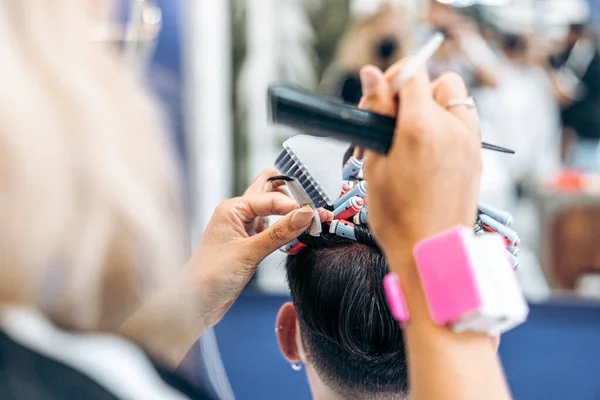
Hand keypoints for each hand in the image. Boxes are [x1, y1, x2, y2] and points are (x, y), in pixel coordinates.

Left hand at [186, 169, 330, 327]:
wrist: (195, 303)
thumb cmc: (209, 276)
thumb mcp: (248, 253)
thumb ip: (279, 233)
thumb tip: (304, 214)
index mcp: (232, 208)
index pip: (271, 196)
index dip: (293, 204)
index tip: (313, 214)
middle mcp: (238, 214)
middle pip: (270, 192)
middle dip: (293, 195)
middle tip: (314, 205)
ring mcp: (245, 229)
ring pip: (274, 211)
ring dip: (292, 213)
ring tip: (312, 220)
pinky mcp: (251, 244)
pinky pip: (274, 229)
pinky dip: (288, 229)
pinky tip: (300, 233)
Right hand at [359, 63, 481, 254]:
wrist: (430, 250)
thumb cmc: (397, 215)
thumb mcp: (376, 163)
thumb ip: (377, 113)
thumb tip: (371, 75)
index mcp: (422, 127)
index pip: (414, 73)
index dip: (393, 79)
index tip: (379, 99)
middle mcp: (453, 127)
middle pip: (437, 81)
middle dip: (413, 92)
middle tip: (392, 122)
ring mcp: (471, 141)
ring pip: (455, 98)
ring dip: (433, 105)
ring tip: (411, 136)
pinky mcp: (478, 155)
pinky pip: (465, 121)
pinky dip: (447, 123)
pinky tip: (428, 150)